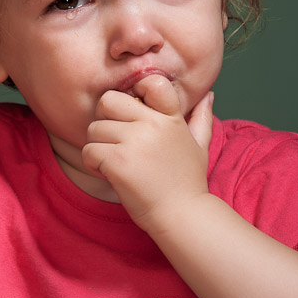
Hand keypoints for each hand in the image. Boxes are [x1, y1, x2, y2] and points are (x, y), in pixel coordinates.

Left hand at [81, 75, 213, 231]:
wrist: (182, 215)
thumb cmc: (188, 182)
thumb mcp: (199, 146)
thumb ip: (201, 118)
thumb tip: (208, 95)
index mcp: (170, 117)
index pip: (150, 82)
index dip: (134, 92)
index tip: (133, 111)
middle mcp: (152, 124)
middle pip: (107, 101)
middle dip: (105, 119)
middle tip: (114, 139)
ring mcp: (134, 142)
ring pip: (94, 128)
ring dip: (98, 146)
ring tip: (114, 162)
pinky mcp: (118, 162)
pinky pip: (89, 150)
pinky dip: (92, 163)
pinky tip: (108, 173)